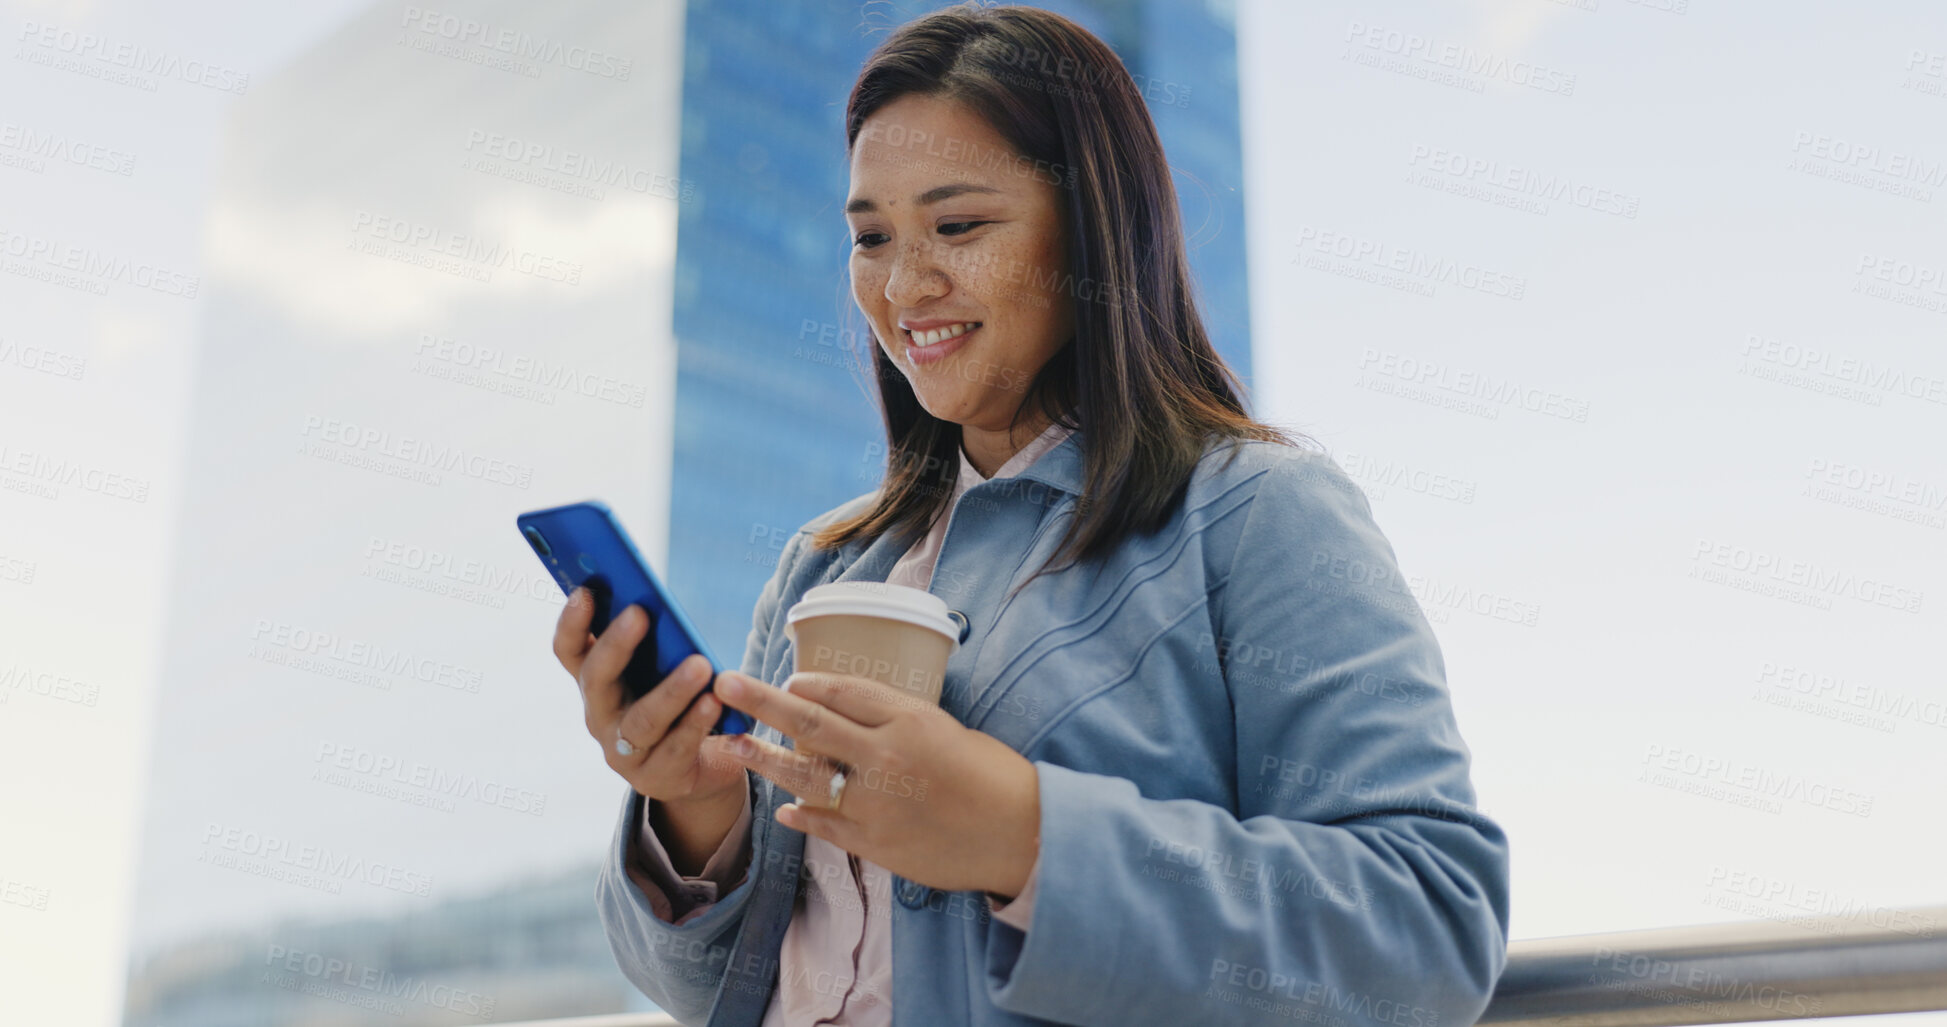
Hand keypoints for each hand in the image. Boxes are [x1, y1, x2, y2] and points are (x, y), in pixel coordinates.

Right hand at [553, 587, 745, 807]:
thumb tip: (657, 600)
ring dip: (671, 690)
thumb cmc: (675, 706)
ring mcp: (623, 751)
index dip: (571, 622)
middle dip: (616, 644)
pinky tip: (714, 702)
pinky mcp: (656, 776)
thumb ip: (653, 643)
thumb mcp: (657, 672)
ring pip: (642, 719)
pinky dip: (696, 724)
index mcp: (595, 684)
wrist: (696, 768)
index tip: (584, 591)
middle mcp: (600, 716)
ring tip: (699, 665)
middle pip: (597, 679)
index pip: (569, 651)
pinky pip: (676, 748)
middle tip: (640, 613)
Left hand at [712, 669, 1040, 897]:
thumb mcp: (947, 730)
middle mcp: (887, 757)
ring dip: (765, 759)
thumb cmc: (992, 775)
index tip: (786, 678)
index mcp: (910, 720)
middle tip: (725, 684)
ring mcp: (877, 802)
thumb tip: (848, 715)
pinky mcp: (875, 842)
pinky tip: (784, 808)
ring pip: (806, 775)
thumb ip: (898, 722)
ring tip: (735, 745)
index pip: (845, 692)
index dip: (810, 684)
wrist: (1019, 834)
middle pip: (811, 722)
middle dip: (762, 702)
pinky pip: (824, 823)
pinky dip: (801, 814)